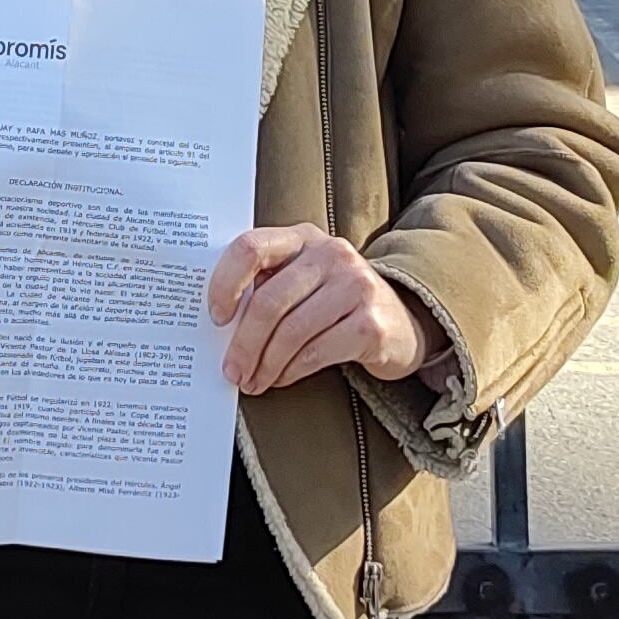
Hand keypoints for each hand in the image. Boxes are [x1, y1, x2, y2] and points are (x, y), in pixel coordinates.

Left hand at [205, 226, 432, 394]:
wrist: (402, 322)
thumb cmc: (336, 303)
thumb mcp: (303, 279)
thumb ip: (266, 285)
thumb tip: (221, 324)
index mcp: (303, 238)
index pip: (251, 247)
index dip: (225, 283)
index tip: (216, 316)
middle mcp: (331, 254)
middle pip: (269, 301)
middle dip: (243, 344)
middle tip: (232, 370)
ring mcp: (356, 286)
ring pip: (291, 332)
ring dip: (265, 365)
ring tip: (253, 381)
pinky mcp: (371, 324)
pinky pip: (315, 353)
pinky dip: (291, 371)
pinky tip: (281, 378)